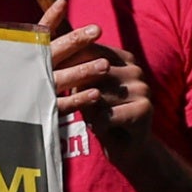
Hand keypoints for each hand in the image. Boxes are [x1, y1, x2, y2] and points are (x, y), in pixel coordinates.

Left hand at [39, 0, 162, 151]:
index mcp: (124, 58)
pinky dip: (97, 125)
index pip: (90, 51)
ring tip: (93, 117)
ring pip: (98, 96)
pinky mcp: (145, 109)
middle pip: (92, 74)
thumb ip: (77, 67)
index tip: (52, 73)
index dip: (68, 63)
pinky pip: (106, 116)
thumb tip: (47, 43)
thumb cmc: (101, 114)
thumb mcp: (88, 87)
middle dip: (79, 91)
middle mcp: (136, 69)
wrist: (128, 147)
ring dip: (88, 110)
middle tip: (80, 105)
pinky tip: (100, 128)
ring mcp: (143, 88)